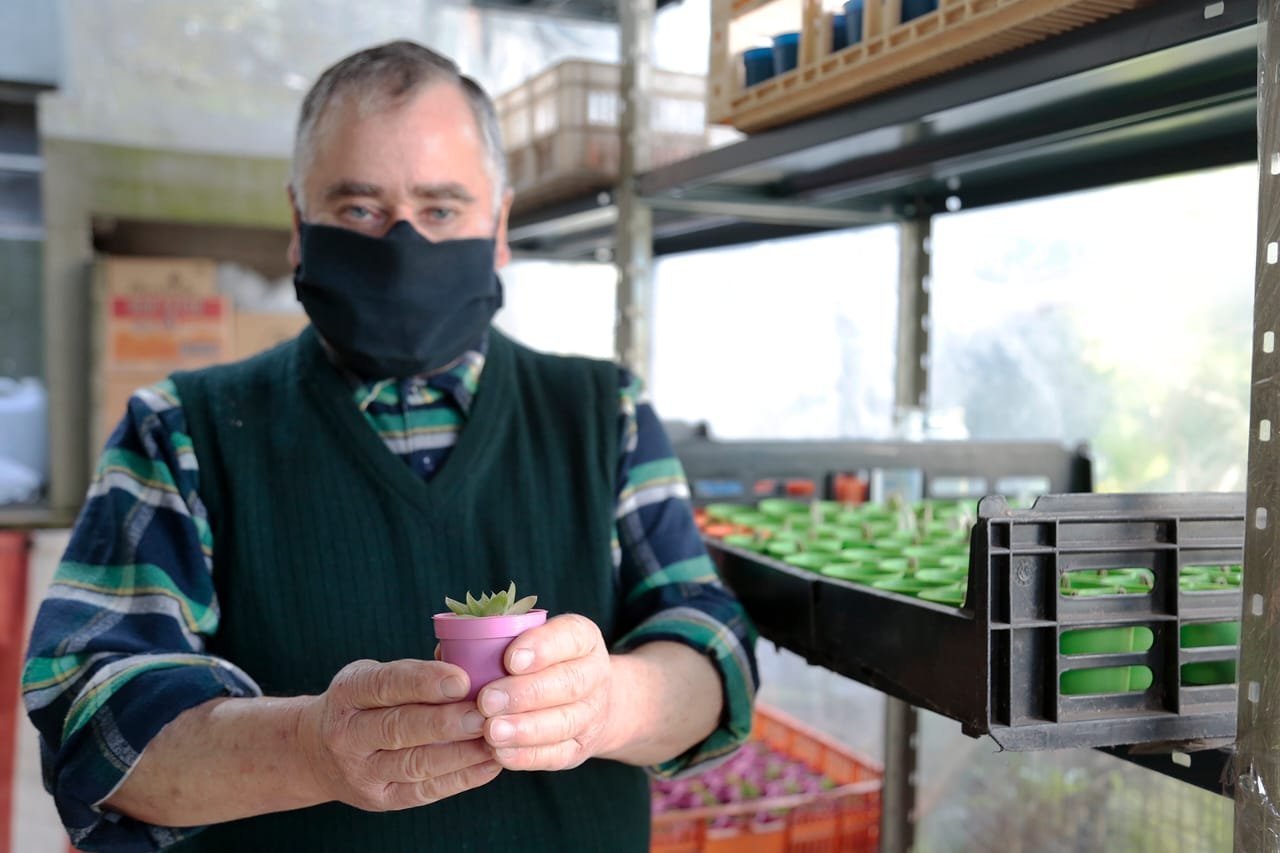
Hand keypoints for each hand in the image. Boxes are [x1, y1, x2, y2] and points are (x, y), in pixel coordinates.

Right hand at [299, 659, 501, 810]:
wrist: (318, 752)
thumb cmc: (365, 703)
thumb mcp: (374, 676)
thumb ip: (416, 671)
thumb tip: (470, 656)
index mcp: (348, 692)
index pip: (384, 685)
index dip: (424, 682)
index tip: (462, 679)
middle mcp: (348, 734)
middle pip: (399, 728)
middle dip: (445, 722)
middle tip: (483, 714)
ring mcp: (362, 771)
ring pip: (414, 764)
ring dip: (459, 753)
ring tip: (493, 740)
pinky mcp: (380, 799)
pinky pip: (424, 791)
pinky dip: (460, 779)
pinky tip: (489, 765)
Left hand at [475, 614, 616, 771]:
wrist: (586, 699)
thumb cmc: (542, 663)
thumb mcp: (532, 640)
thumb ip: (497, 641)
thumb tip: (449, 652)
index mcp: (582, 638)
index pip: (570, 636)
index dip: (542, 647)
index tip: (510, 659)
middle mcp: (594, 674)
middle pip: (568, 683)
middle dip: (525, 693)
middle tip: (487, 700)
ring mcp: (591, 713)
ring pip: (564, 722)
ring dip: (525, 728)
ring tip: (491, 731)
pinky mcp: (580, 747)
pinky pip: (557, 754)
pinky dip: (528, 755)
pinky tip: (501, 754)